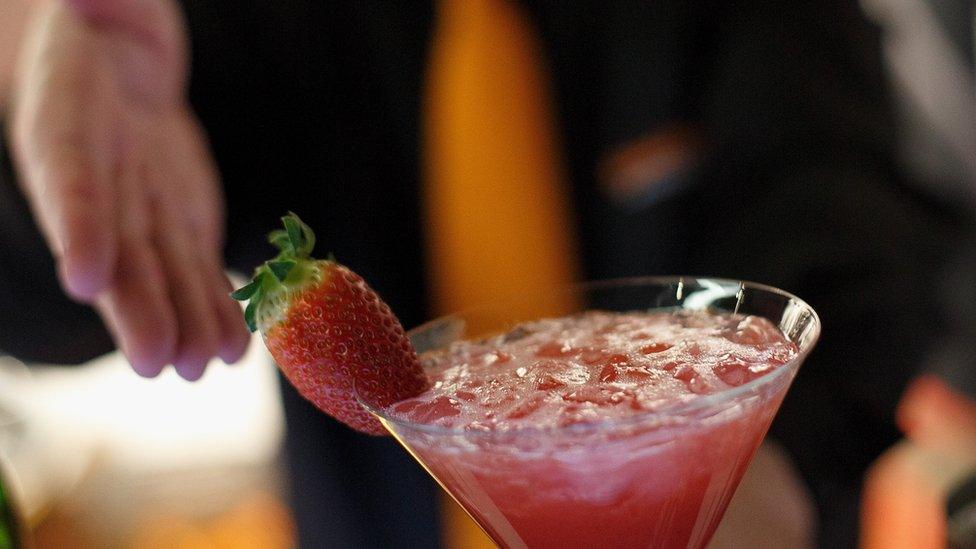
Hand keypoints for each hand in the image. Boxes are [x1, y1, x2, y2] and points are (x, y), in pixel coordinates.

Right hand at [8, 0, 249, 379]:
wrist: (114, 40)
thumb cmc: (95, 6)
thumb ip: (88, 1)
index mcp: (60, 108)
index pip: (66, 169)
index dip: (78, 222)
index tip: (87, 276)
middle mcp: (98, 167)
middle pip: (114, 239)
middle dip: (136, 301)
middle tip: (159, 360)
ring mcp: (137, 194)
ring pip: (159, 262)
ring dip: (182, 317)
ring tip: (205, 366)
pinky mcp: (176, 207)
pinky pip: (193, 256)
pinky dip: (212, 300)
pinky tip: (232, 344)